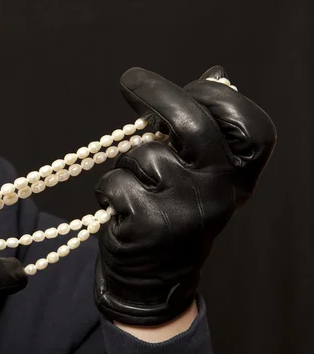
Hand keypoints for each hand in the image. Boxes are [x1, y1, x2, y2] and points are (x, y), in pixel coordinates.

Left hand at [94, 66, 275, 325]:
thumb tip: (216, 74)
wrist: (156, 279)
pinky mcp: (148, 224)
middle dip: (156, 93)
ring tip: (137, 189)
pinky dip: (108, 190)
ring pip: (142, 153)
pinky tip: (121, 210)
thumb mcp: (202, 174)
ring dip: (127, 164)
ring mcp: (185, 209)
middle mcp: (220, 191)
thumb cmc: (175, 212)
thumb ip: (208, 127)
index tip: (186, 86)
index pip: (246, 122)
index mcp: (240, 175)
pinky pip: (115, 182)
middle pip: (190, 122)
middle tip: (130, 80)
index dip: (214, 96)